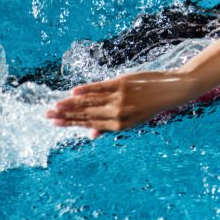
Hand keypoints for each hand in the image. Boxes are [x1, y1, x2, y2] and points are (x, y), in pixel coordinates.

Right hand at [46, 71, 198, 138]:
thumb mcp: (134, 120)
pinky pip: (100, 87)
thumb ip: (111, 126)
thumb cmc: (150, 105)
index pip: (90, 124)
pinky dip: (86, 89)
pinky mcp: (123, 83)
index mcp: (120, 125)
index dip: (71, 124)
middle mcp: (118, 113)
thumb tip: (91, 136)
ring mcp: (120, 98)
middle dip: (65, 115)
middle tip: (46, 115)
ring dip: (70, 103)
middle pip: (86, 114)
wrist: (172, 90)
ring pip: (90, 102)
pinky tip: (73, 91)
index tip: (55, 123)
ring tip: (55, 105)